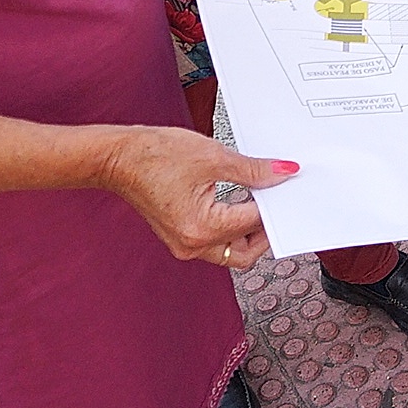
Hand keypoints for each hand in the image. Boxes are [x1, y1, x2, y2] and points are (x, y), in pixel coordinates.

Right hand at [102, 127, 293, 268]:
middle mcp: (192, 245)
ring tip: (258, 197)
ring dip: (248, 230)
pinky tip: (238, 200)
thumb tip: (283, 173)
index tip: (289, 188)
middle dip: (266, 231)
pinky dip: (230, 226)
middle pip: (245, 252)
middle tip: (278, 202)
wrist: (118, 157)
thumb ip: (253, 170)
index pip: (254, 223)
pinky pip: (215, 242)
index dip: (276, 203)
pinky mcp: (180, 237)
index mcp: (202, 228)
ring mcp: (184, 244)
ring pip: (231, 250)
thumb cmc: (154, 155)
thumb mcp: (214, 157)